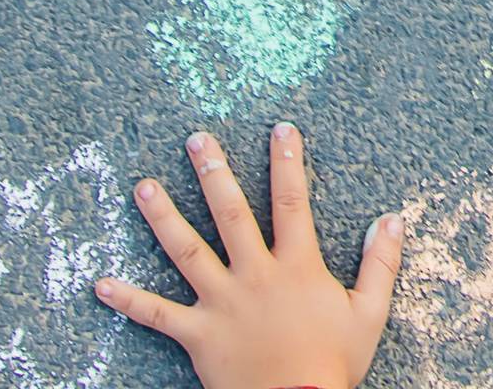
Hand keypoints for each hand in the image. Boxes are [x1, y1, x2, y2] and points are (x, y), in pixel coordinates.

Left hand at [96, 125, 403, 388]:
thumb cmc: (333, 363)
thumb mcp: (369, 312)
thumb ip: (380, 264)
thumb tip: (392, 220)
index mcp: (296, 267)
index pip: (292, 204)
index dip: (287, 163)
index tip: (280, 129)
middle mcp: (254, 276)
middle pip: (231, 215)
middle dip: (214, 173)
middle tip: (196, 139)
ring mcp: (222, 303)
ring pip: (187, 252)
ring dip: (163, 218)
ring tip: (143, 186)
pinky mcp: (198, 333)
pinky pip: (156, 315)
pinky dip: (127, 300)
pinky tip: (100, 284)